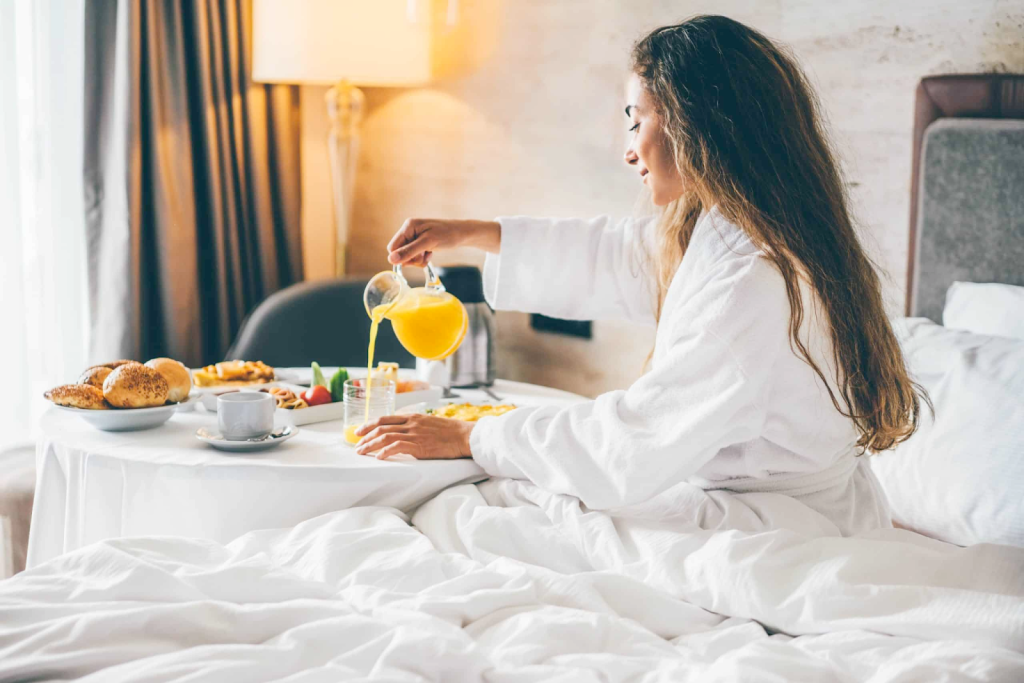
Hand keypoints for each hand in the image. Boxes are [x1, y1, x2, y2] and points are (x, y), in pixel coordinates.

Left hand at [354, 414, 474, 459]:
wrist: (464, 436)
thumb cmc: (450, 432)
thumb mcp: (430, 423)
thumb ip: (416, 426)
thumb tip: (404, 432)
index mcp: (413, 417)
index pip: (385, 419)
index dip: (369, 425)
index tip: (360, 432)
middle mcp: (411, 423)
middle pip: (381, 427)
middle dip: (365, 437)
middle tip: (356, 445)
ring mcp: (414, 434)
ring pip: (385, 437)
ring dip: (370, 445)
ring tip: (362, 452)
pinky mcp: (419, 445)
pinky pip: (397, 447)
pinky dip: (385, 452)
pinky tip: (379, 457)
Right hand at [387, 218, 500, 266]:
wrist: (463, 234)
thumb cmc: (447, 235)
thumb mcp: (428, 243)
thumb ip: (409, 251)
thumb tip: (391, 259)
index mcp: (408, 226)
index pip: (392, 247)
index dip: (401, 257)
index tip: (414, 260)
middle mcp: (409, 230)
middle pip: (399, 252)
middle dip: (411, 259)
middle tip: (423, 257)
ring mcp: (415, 236)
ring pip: (407, 255)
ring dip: (417, 259)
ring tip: (428, 255)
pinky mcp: (420, 242)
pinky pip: (414, 255)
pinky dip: (422, 258)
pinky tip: (430, 254)